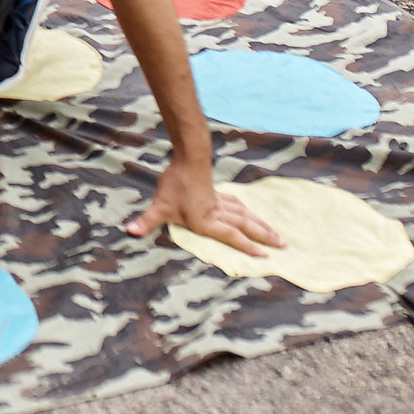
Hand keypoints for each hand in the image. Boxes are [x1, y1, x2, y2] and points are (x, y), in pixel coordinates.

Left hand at [126, 160, 281, 256]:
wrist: (188, 157)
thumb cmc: (175, 184)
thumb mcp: (159, 206)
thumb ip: (146, 221)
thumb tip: (129, 231)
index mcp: (207, 221)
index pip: (231, 236)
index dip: (247, 247)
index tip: (265, 256)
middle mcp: (218, 213)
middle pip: (246, 226)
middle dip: (264, 237)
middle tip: (283, 245)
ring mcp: (220, 202)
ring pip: (246, 215)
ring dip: (261, 225)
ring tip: (277, 233)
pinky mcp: (218, 192)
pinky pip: (238, 204)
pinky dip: (247, 210)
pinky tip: (250, 212)